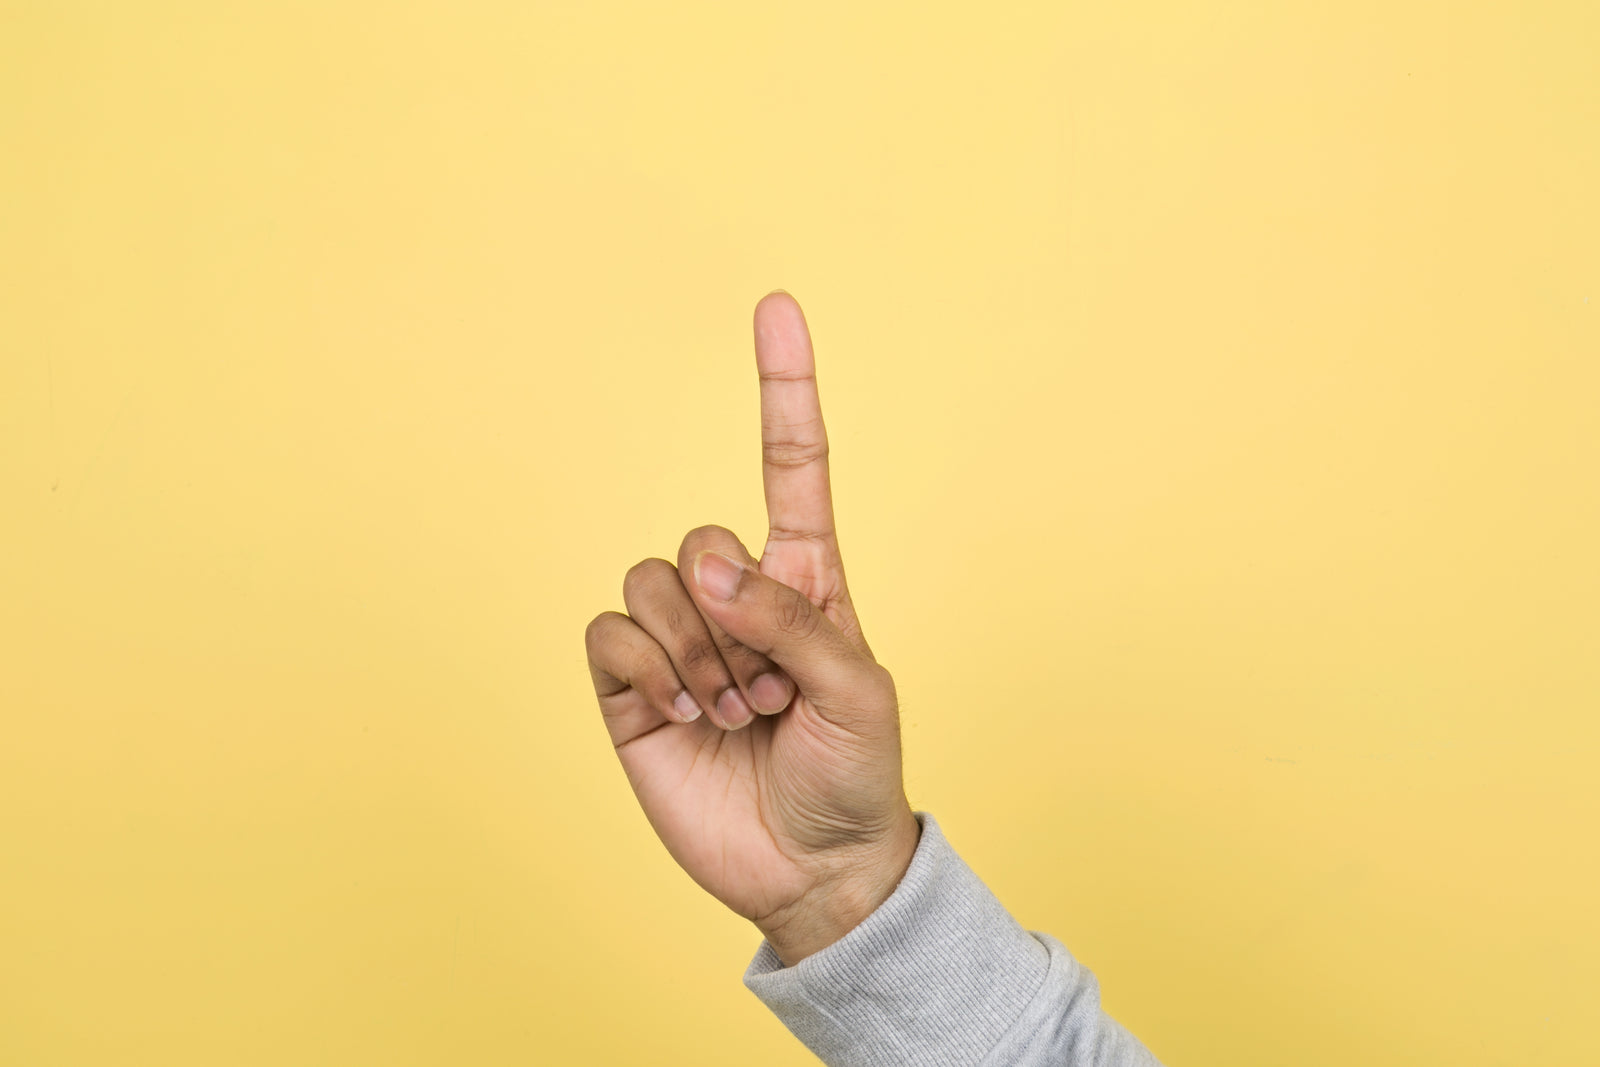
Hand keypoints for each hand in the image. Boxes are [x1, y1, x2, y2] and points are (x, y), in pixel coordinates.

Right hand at [584, 291, 919, 965]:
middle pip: (700, 539)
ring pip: (650, 582)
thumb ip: (791, 617)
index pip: (790, 466)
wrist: (813, 870)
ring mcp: (679, 641)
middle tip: (768, 692)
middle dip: (733, 619)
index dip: (783, 389)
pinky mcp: (630, 687)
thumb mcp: (857, 689)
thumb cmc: (855, 772)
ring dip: (694, 654)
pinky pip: (610, 631)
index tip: (776, 307)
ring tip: (732, 715)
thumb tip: (708, 569)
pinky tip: (683, 716)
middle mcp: (736, 598)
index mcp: (806, 580)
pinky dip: (647, 670)